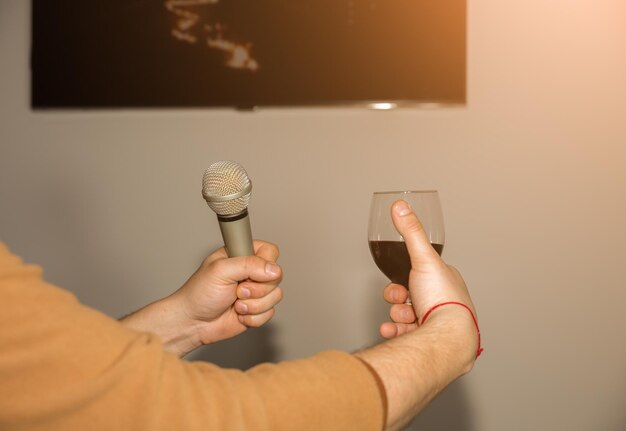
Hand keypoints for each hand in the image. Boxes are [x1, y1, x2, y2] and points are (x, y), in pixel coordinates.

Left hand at [172, 240, 282, 345]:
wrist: (193, 322)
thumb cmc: (199, 293)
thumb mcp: (221, 270)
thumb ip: (248, 265)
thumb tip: (274, 269)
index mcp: (242, 254)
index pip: (270, 251)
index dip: (266, 263)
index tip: (250, 272)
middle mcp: (252, 272)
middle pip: (277, 276)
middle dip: (256, 288)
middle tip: (238, 290)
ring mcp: (257, 291)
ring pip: (276, 296)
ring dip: (254, 305)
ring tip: (235, 303)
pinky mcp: (258, 309)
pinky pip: (270, 313)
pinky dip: (253, 317)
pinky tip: (238, 314)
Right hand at [379, 200, 475, 341]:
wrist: (447, 337)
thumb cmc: (442, 298)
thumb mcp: (424, 258)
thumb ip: (410, 232)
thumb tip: (399, 205)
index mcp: (446, 282)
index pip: (420, 274)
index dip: (404, 276)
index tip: (399, 280)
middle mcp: (443, 302)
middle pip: (408, 295)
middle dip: (397, 298)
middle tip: (399, 298)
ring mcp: (436, 323)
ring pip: (404, 314)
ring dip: (396, 314)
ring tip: (403, 318)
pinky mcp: (428, 341)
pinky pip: (404, 334)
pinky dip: (394, 330)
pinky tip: (390, 329)